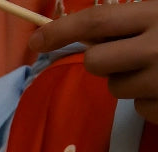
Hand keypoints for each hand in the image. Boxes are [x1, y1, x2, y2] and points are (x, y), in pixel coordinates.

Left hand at [29, 0, 157, 122]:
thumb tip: (83, 35)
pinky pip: (137, 107)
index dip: (61, 30)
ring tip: (156, 69)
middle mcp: (156, 46)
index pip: (96, 21)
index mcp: (155, 15)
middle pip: (94, 61)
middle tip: (121, 55)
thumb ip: (126, 23)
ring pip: (114, 88)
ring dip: (126, 81)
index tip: (35, 41)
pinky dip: (146, 98)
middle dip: (97, 61)